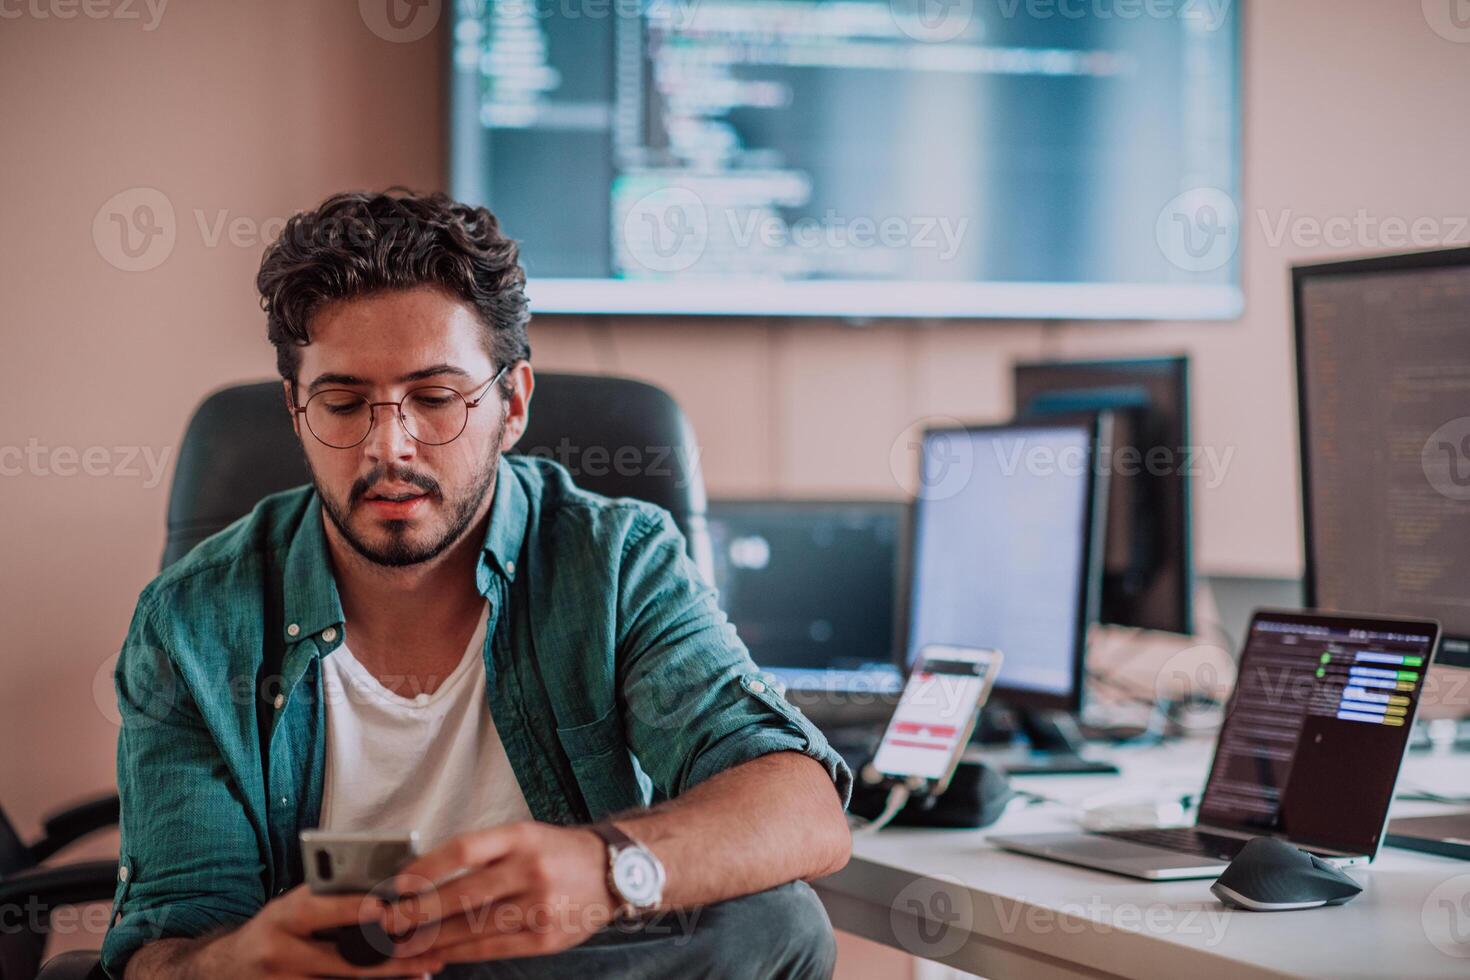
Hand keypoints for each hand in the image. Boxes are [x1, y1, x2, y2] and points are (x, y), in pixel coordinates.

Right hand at [199, 884, 444, 978]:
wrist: (225, 970)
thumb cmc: (275, 928)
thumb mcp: (292, 906)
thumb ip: (330, 900)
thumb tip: (388, 891)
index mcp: (284, 915)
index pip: (324, 910)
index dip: (359, 908)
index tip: (394, 905)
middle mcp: (281, 952)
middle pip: (344, 957)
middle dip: (391, 953)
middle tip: (431, 948)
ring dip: (391, 975)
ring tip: (427, 966)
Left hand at [384, 821, 619, 963]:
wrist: (614, 871)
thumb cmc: (558, 852)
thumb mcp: (525, 836)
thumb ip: (484, 853)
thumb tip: (425, 877)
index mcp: (522, 836)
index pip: (464, 848)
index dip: (426, 868)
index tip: (397, 885)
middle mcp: (531, 869)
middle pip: (464, 894)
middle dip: (418, 912)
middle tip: (387, 923)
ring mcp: (541, 906)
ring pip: (474, 927)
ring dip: (431, 940)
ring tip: (401, 946)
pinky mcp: (546, 938)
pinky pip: (494, 948)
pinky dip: (461, 954)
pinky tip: (438, 955)